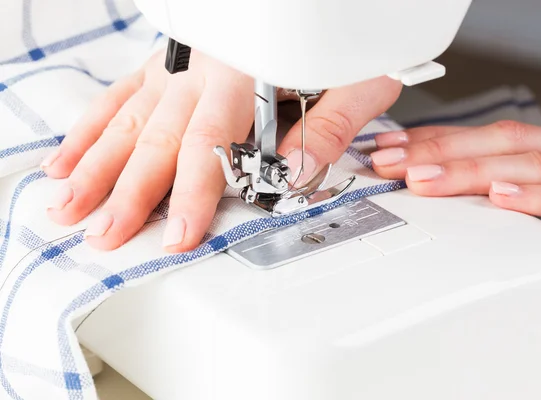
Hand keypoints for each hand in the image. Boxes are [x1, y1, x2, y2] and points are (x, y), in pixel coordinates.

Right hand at [42, 47, 401, 251]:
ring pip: (128, 119)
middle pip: (158, 136)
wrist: (316, 5)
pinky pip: (120, 96)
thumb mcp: (352, 80)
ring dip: (96, 166)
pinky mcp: (166, 65)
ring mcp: (177, 66)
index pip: (210, 140)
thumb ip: (326, 127)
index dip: (193, 191)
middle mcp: (201, 67)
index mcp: (243, 69)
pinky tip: (68, 159)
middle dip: (129, 192)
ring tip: (69, 205)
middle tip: (105, 234)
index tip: (180, 233)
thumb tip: (295, 173)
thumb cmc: (333, 37)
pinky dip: (91, 129)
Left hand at [370, 121, 540, 240]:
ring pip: (529, 160)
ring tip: (421, 177)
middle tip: (386, 161)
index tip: (390, 148)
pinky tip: (502, 198)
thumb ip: (527, 191)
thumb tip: (470, 202)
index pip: (487, 138)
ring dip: (470, 168)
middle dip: (435, 151)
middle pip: (496, 142)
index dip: (434, 140)